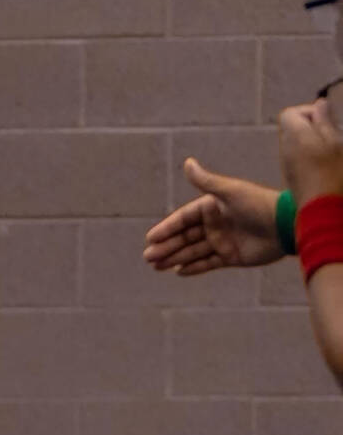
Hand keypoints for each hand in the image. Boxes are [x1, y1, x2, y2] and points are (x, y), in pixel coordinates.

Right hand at [143, 158, 282, 274]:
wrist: (286, 225)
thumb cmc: (258, 204)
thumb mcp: (229, 192)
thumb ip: (205, 181)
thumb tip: (186, 162)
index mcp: (213, 207)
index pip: (184, 218)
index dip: (167, 228)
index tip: (150, 238)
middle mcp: (216, 224)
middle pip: (185, 237)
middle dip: (166, 247)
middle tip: (148, 257)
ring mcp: (223, 241)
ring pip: (193, 251)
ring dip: (174, 258)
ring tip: (156, 266)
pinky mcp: (232, 257)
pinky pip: (207, 263)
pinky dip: (193, 267)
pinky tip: (178, 272)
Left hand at [279, 98, 342, 205]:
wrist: (323, 211)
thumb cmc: (334, 174)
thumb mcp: (335, 141)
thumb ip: (325, 121)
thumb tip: (320, 104)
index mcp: (294, 136)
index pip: (289, 114)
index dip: (308, 111)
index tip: (327, 120)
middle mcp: (285, 150)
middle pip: (293, 128)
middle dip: (313, 126)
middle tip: (333, 135)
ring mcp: (288, 165)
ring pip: (297, 144)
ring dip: (314, 142)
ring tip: (332, 151)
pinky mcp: (293, 178)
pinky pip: (299, 159)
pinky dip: (311, 156)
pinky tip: (327, 165)